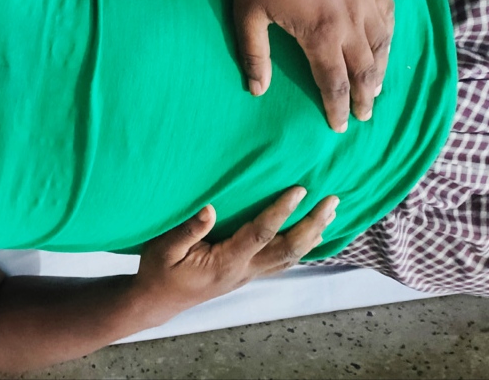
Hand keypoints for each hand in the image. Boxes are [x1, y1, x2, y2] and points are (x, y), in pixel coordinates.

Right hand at [132, 187, 337, 319]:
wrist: (158, 301)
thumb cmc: (158, 271)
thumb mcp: (164, 249)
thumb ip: (187, 230)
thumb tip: (210, 208)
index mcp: (225, 262)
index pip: (260, 234)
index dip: (281, 212)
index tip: (299, 190)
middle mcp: (243, 271)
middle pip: (288, 250)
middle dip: (311, 224)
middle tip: (332, 201)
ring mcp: (248, 275)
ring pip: (290, 257)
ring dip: (312, 234)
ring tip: (330, 212)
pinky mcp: (247, 274)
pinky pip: (281, 260)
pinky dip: (301, 246)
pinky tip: (311, 233)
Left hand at [234, 0, 394, 131]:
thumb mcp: (247, 13)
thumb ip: (255, 54)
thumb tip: (256, 90)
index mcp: (319, 34)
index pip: (333, 82)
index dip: (336, 107)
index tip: (339, 126)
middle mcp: (350, 22)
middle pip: (363, 69)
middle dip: (364, 96)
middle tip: (364, 115)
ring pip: (381, 44)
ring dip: (380, 70)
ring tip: (376, 89)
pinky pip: (388, 14)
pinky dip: (389, 36)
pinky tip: (386, 43)